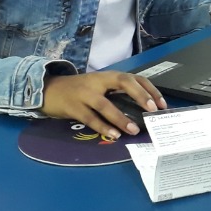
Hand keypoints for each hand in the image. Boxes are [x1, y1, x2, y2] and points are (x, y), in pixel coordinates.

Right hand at [39, 71, 165, 138]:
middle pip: (123, 82)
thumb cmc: (80, 90)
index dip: (149, 89)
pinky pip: (90, 118)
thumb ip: (117, 94)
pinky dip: (102, 127)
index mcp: (108, 76)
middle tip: (152, 110)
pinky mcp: (73, 107)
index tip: (162, 104)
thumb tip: (142, 110)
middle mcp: (98, 81)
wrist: (48, 90)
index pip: (134, 77)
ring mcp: (84, 94)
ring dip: (121, 117)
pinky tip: (114, 135)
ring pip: (105, 104)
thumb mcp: (100, 87)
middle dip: (140, 95)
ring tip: (133, 130)